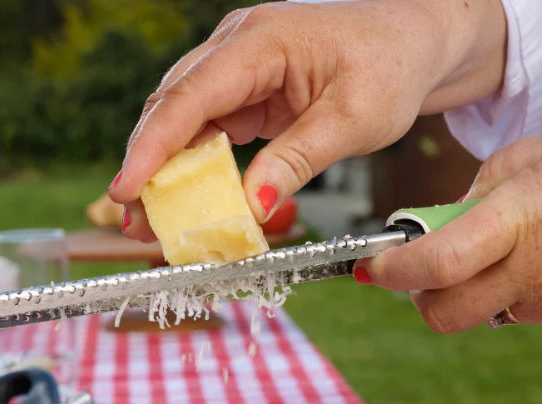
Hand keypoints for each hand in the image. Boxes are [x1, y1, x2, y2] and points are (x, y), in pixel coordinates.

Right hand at [110, 0, 504, 239]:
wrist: (414, 41)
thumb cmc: (391, 65)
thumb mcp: (353, 120)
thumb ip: (297, 160)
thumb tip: (251, 208)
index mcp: (261, 42)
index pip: (190, 96)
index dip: (152, 147)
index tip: (127, 190)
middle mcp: (236, 49)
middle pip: (171, 109)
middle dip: (146, 168)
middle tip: (134, 224)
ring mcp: (236, 71)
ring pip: (180, 122)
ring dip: (162, 174)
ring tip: (150, 224)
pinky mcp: (242, 94)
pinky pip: (203, 132)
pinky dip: (190, 169)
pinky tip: (184, 203)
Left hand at [357, 118, 541, 331]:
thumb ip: (488, 183)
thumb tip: (448, 215)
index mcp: (521, 220)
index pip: (436, 264)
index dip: (392, 271)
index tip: (371, 264)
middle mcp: (531, 272)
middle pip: (442, 314)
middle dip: (419, 295)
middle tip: (422, 266)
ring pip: (482, 314)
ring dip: (470, 291)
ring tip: (502, 249)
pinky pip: (522, 313)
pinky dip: (514, 292)